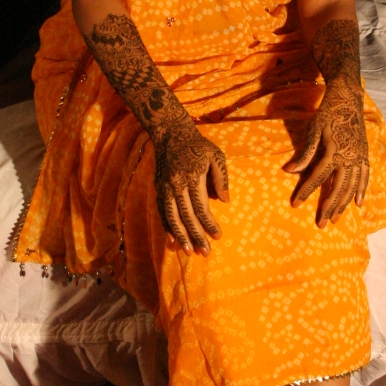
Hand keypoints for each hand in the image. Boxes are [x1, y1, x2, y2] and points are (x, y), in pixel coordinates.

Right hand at [152, 118, 229, 255]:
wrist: (171, 134)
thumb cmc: (198, 146)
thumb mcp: (216, 156)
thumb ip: (221, 178)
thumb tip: (226, 201)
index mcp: (193, 177)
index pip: (201, 207)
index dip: (209, 223)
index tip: (218, 236)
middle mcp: (176, 185)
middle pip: (187, 216)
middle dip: (196, 236)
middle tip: (205, 252)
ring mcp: (165, 188)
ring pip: (172, 217)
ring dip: (180, 236)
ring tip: (188, 251)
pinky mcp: (159, 189)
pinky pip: (163, 213)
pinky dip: (167, 228)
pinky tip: (172, 242)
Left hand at [284, 78, 368, 226]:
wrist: (348, 100)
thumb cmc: (327, 114)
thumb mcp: (314, 131)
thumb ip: (305, 153)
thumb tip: (289, 171)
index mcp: (333, 152)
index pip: (317, 177)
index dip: (306, 191)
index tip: (295, 204)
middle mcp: (349, 158)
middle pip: (338, 189)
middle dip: (328, 208)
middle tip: (320, 224)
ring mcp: (359, 158)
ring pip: (352, 187)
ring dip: (343, 204)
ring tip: (335, 219)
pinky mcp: (365, 155)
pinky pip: (365, 177)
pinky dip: (362, 191)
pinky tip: (357, 204)